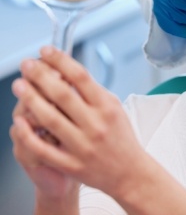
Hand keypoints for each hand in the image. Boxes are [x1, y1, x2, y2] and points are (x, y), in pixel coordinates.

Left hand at [10, 47, 148, 198]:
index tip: (47, 51)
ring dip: (31, 99)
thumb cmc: (120, 137)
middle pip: (63, 95)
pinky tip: (19, 121)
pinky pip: (44, 148)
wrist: (128, 172)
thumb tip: (68, 72)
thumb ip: (93, 92)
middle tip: (27, 64)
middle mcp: (95, 125)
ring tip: (19, 85)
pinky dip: (29, 134)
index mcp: (107, 107)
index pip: (81, 77)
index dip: (61, 61)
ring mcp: (82, 145)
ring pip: (50, 119)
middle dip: (41, 76)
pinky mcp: (71, 164)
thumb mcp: (115, 108)